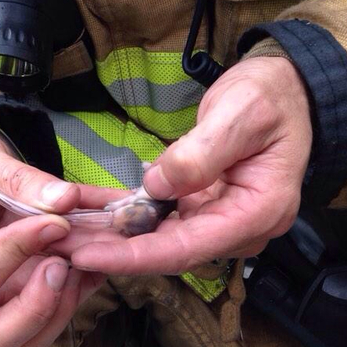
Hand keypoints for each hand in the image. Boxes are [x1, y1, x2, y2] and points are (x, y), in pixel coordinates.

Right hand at [0, 126, 105, 346]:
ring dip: (66, 304)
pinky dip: (82, 290)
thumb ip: (15, 177)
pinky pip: (54, 316)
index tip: (54, 221)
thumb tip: (65, 200)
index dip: (17, 252)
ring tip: (86, 256)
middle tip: (63, 266)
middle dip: (38, 309)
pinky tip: (98, 253)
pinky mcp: (21, 301)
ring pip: (30, 341)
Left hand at [69, 57, 311, 274]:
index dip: (132, 256)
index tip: (87, 256)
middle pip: (168, 251)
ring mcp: (221, 222)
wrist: (287, 89)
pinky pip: (161, 220)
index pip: (186, 248)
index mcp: (257, 213)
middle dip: (113, 250)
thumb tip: (156, 186)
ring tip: (64, 232)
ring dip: (113, 237)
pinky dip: (127, 217)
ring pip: (160, 239)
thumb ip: (199, 154)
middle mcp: (239, 229)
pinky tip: (90, 211)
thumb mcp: (240, 114)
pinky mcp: (204, 210)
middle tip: (59, 245)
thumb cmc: (271, 97)